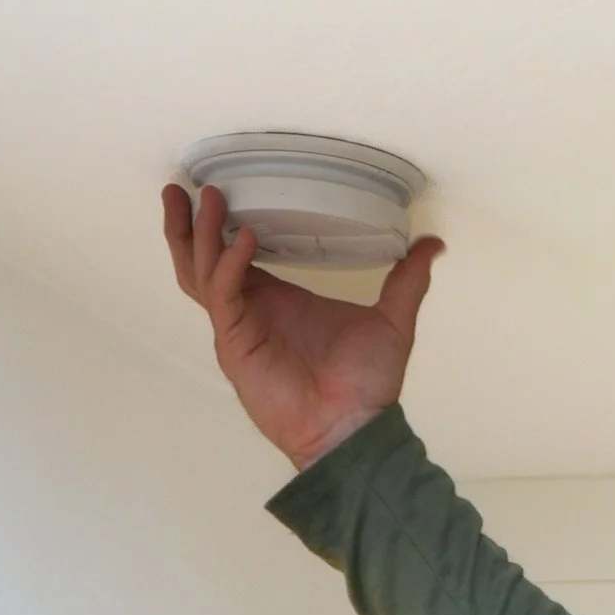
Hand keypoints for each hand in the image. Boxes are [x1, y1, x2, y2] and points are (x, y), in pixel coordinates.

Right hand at [162, 181, 445, 468]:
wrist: (355, 428)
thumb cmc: (367, 385)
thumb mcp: (391, 320)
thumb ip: (406, 281)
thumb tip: (431, 245)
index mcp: (275, 299)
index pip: (234, 254)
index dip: (221, 223)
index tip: (217, 189)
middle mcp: (250, 309)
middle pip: (202, 260)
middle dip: (189, 224)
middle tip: (183, 187)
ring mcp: (238, 327)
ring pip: (202, 274)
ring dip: (199, 235)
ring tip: (205, 200)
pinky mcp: (235, 344)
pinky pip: (224, 297)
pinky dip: (231, 266)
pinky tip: (244, 240)